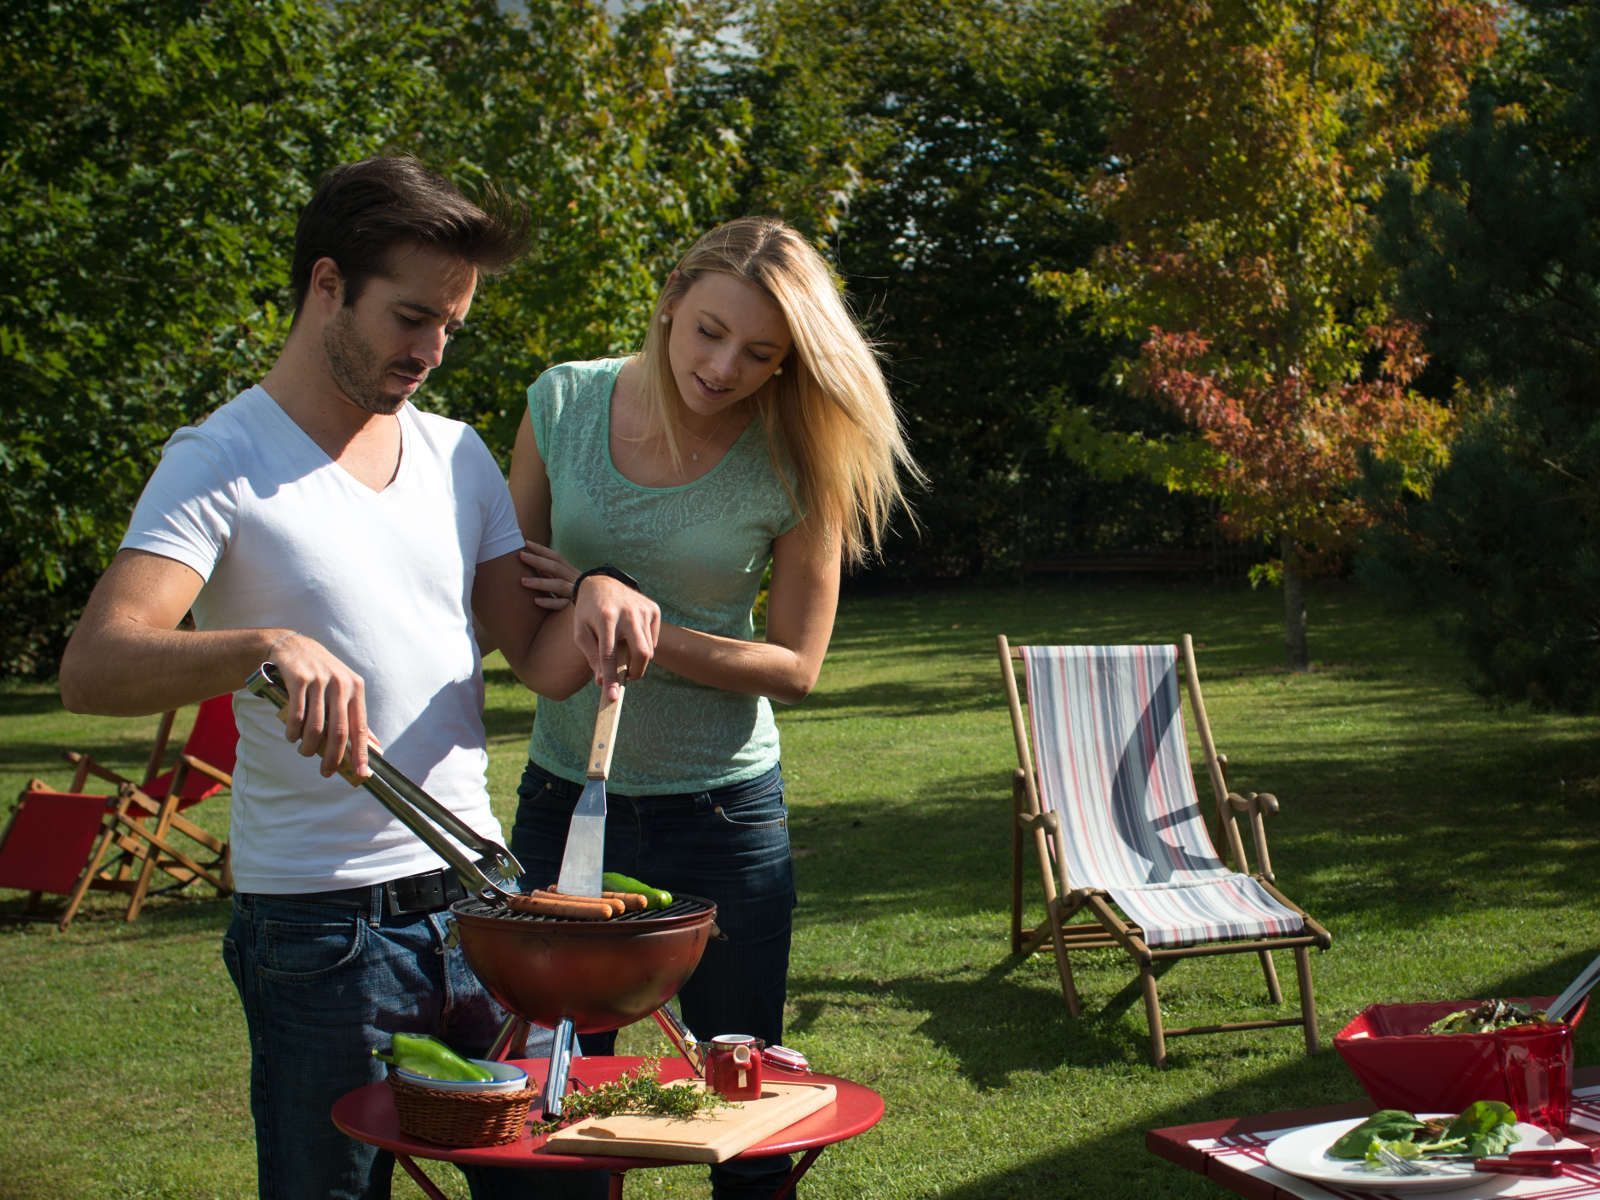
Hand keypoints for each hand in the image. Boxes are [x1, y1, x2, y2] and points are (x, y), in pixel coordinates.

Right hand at [265, 632, 372, 778]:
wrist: (292, 647)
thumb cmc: (322, 676)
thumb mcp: (344, 690)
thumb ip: (356, 718)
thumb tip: (375, 748)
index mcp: (356, 688)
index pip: (360, 727)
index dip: (361, 753)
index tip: (361, 774)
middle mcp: (341, 684)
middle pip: (339, 731)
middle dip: (332, 757)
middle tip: (325, 772)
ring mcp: (320, 680)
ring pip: (316, 727)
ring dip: (308, 746)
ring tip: (304, 751)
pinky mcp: (299, 679)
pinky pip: (297, 716)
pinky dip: (293, 732)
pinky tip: (291, 736)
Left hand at [518, 540, 578, 609]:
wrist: (607, 607)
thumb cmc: (585, 595)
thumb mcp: (571, 583)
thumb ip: (556, 577)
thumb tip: (537, 569)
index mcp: (572, 572)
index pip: (556, 557)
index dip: (542, 550)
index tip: (526, 543)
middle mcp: (575, 579)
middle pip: (556, 567)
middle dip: (538, 560)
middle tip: (520, 555)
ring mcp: (576, 593)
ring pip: (558, 585)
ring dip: (540, 582)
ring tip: (522, 581)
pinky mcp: (577, 607)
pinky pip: (562, 604)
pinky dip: (549, 602)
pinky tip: (536, 601)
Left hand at [572, 576, 659, 697]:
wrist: (602, 582)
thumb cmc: (588, 612)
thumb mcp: (580, 632)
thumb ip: (591, 656)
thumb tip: (603, 681)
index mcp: (605, 618)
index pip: (609, 654)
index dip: (611, 677)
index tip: (613, 697)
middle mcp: (628, 613)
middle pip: (642, 653)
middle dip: (636, 672)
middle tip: (627, 678)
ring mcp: (644, 610)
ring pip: (648, 648)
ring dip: (636, 657)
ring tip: (623, 648)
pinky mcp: (653, 609)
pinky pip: (653, 638)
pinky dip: (644, 644)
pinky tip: (631, 635)